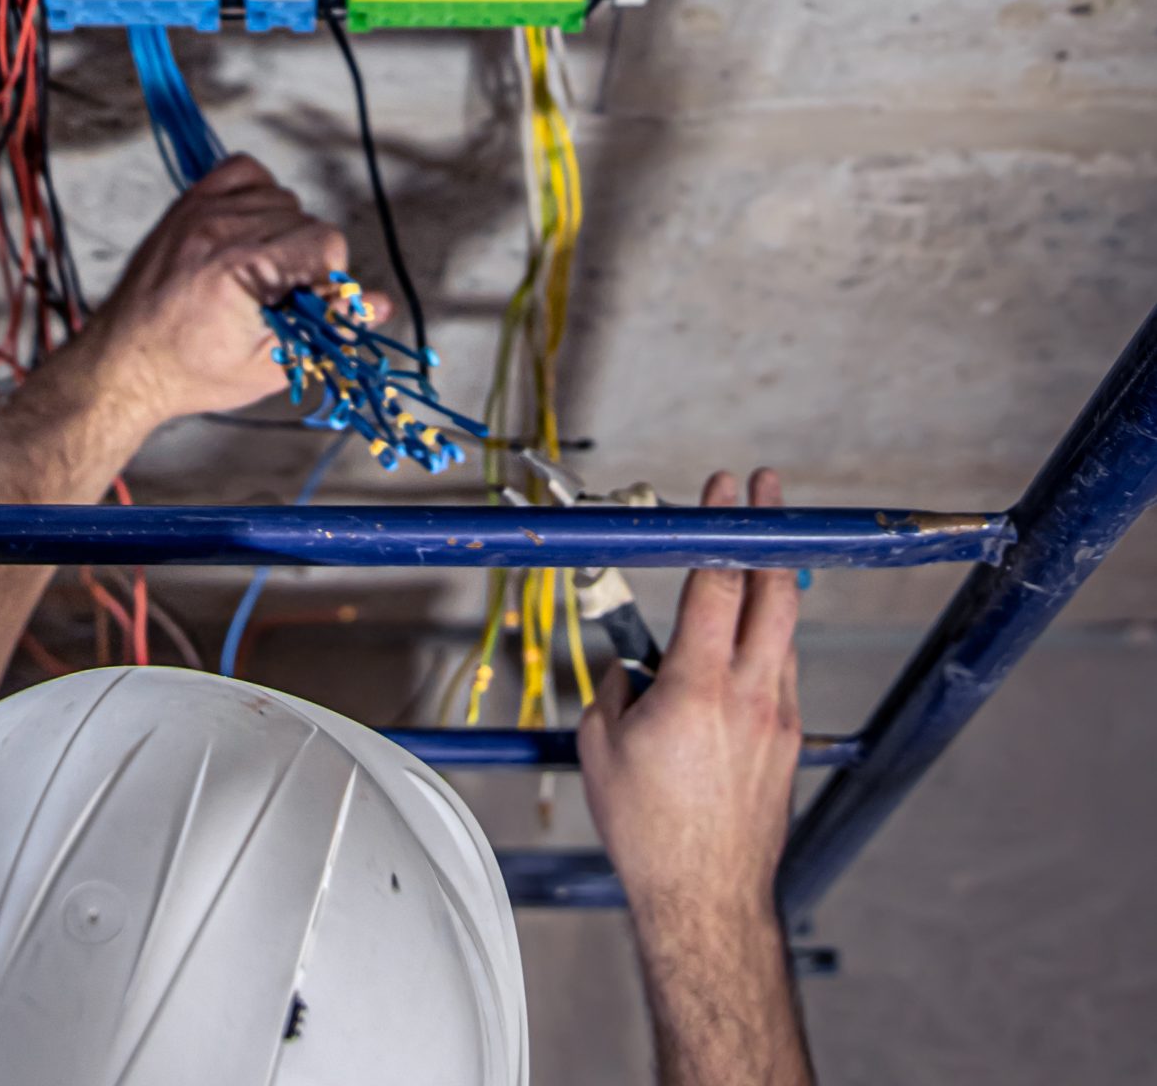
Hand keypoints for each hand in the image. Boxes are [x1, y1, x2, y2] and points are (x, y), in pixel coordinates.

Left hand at [91, 155, 387, 429]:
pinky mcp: (188, 202)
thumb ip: (328, 330)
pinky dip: (257, 194)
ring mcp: (201, 210)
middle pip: (307, 220)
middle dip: (305, 261)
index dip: (327, 279)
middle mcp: (221, 229)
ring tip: (256, 273)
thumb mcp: (270, 366)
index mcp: (242, 269)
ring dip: (282, 231)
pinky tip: (248, 233)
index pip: (326, 241)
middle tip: (276, 300)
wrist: (124, 362)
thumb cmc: (194, 371)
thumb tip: (381, 304)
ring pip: (282, 198)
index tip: (305, 307)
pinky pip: (245, 170)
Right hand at [577, 469, 801, 940]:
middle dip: (771, 530)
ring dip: (773, 582)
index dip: (721, 526)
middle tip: (766, 492)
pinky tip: (751, 635)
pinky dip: (769, 638)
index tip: (724, 490)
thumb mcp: (601, 749)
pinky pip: (781, 669)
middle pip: (775, 591)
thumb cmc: (649, 832)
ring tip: (759, 549)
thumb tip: (626, 672)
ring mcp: (777, 717)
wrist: (705, 899)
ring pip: (783, 629)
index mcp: (697, 687)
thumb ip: (612, 691)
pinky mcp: (787, 740)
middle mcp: (748, 694)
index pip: (717, 582)